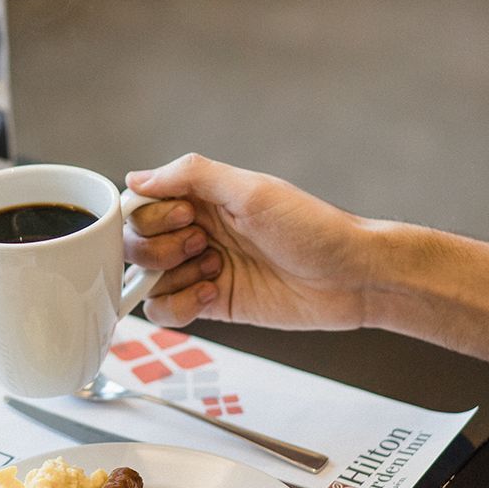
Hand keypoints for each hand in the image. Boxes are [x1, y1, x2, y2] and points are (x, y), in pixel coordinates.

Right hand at [124, 155, 371, 330]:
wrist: (352, 278)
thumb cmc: (314, 229)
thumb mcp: (252, 191)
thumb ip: (192, 176)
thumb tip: (137, 178)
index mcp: (203, 197)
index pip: (141, 204)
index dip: (152, 215)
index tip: (187, 217)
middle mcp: (197, 231)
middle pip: (136, 243)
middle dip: (161, 248)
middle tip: (204, 245)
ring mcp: (202, 269)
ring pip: (146, 279)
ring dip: (172, 277)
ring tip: (216, 271)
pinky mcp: (212, 303)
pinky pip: (165, 311)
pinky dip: (178, 307)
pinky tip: (213, 294)